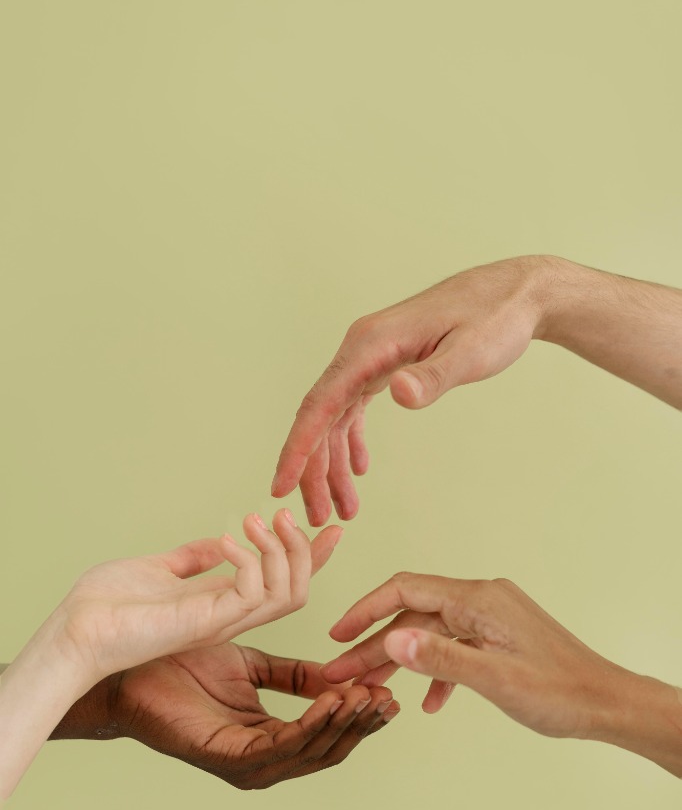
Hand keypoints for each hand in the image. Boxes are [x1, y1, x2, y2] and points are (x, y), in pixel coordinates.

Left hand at [54, 642, 398, 788]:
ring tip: (365, 695)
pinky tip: (331, 700)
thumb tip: (340, 675)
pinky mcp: (227, 759)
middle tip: (387, 695)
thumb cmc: (184, 664)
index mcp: (268, 740)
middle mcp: (261, 761)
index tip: (388, 689)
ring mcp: (244, 766)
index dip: (359, 715)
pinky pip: (280, 745)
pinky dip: (310, 724)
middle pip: (327, 750)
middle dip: (360, 724)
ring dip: (342, 724)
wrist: (135, 664)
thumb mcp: (253, 665)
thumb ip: (294, 675)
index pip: (327, 734)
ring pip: (310, 752)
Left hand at [57, 509, 341, 683]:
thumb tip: (215, 543)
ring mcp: (221, 622)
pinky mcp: (207, 623)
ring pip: (287, 593)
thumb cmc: (105, 604)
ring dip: (280, 549)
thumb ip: (191, 560)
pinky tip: (226, 541)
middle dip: (304, 549)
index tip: (332, 528)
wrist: (73, 631)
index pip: (282, 583)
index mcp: (220, 604)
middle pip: (297, 591)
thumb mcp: (158, 569)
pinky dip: (249, 559)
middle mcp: (229, 617)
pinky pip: (254, 593)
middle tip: (283, 513)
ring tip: (254, 520)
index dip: (311, 558)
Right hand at [272, 255, 555, 523]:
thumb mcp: (472, 352)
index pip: (321, 402)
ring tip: (340, 508)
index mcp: (371, 344)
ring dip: (332, 462)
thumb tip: (397, 393)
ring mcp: (371, 356)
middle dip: (314, 468)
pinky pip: (354, 407)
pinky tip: (358, 469)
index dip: (298, 448)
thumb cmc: (496, 318)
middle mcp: (361, 348)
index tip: (280, 485)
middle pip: (321, 415)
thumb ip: (433, 376)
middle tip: (319, 517)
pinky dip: (351, 440)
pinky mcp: (386, 363)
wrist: (515, 292)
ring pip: (335, 416)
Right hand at [321, 573, 634, 740]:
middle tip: (341, 673)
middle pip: (413, 615)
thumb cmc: (560, 692)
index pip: (406, 591)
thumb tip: (392, 641)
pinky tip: (430, 701)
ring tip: (372, 688)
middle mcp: (482, 599)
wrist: (606, 702)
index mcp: (478, 599)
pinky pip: (455, 646)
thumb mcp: (493, 679)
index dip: (365, 612)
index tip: (337, 637)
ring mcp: (491, 618)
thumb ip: (440, 659)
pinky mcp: (498, 637)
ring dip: (401, 661)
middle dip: (374, 645)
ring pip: (430, 633)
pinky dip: (437, 670)